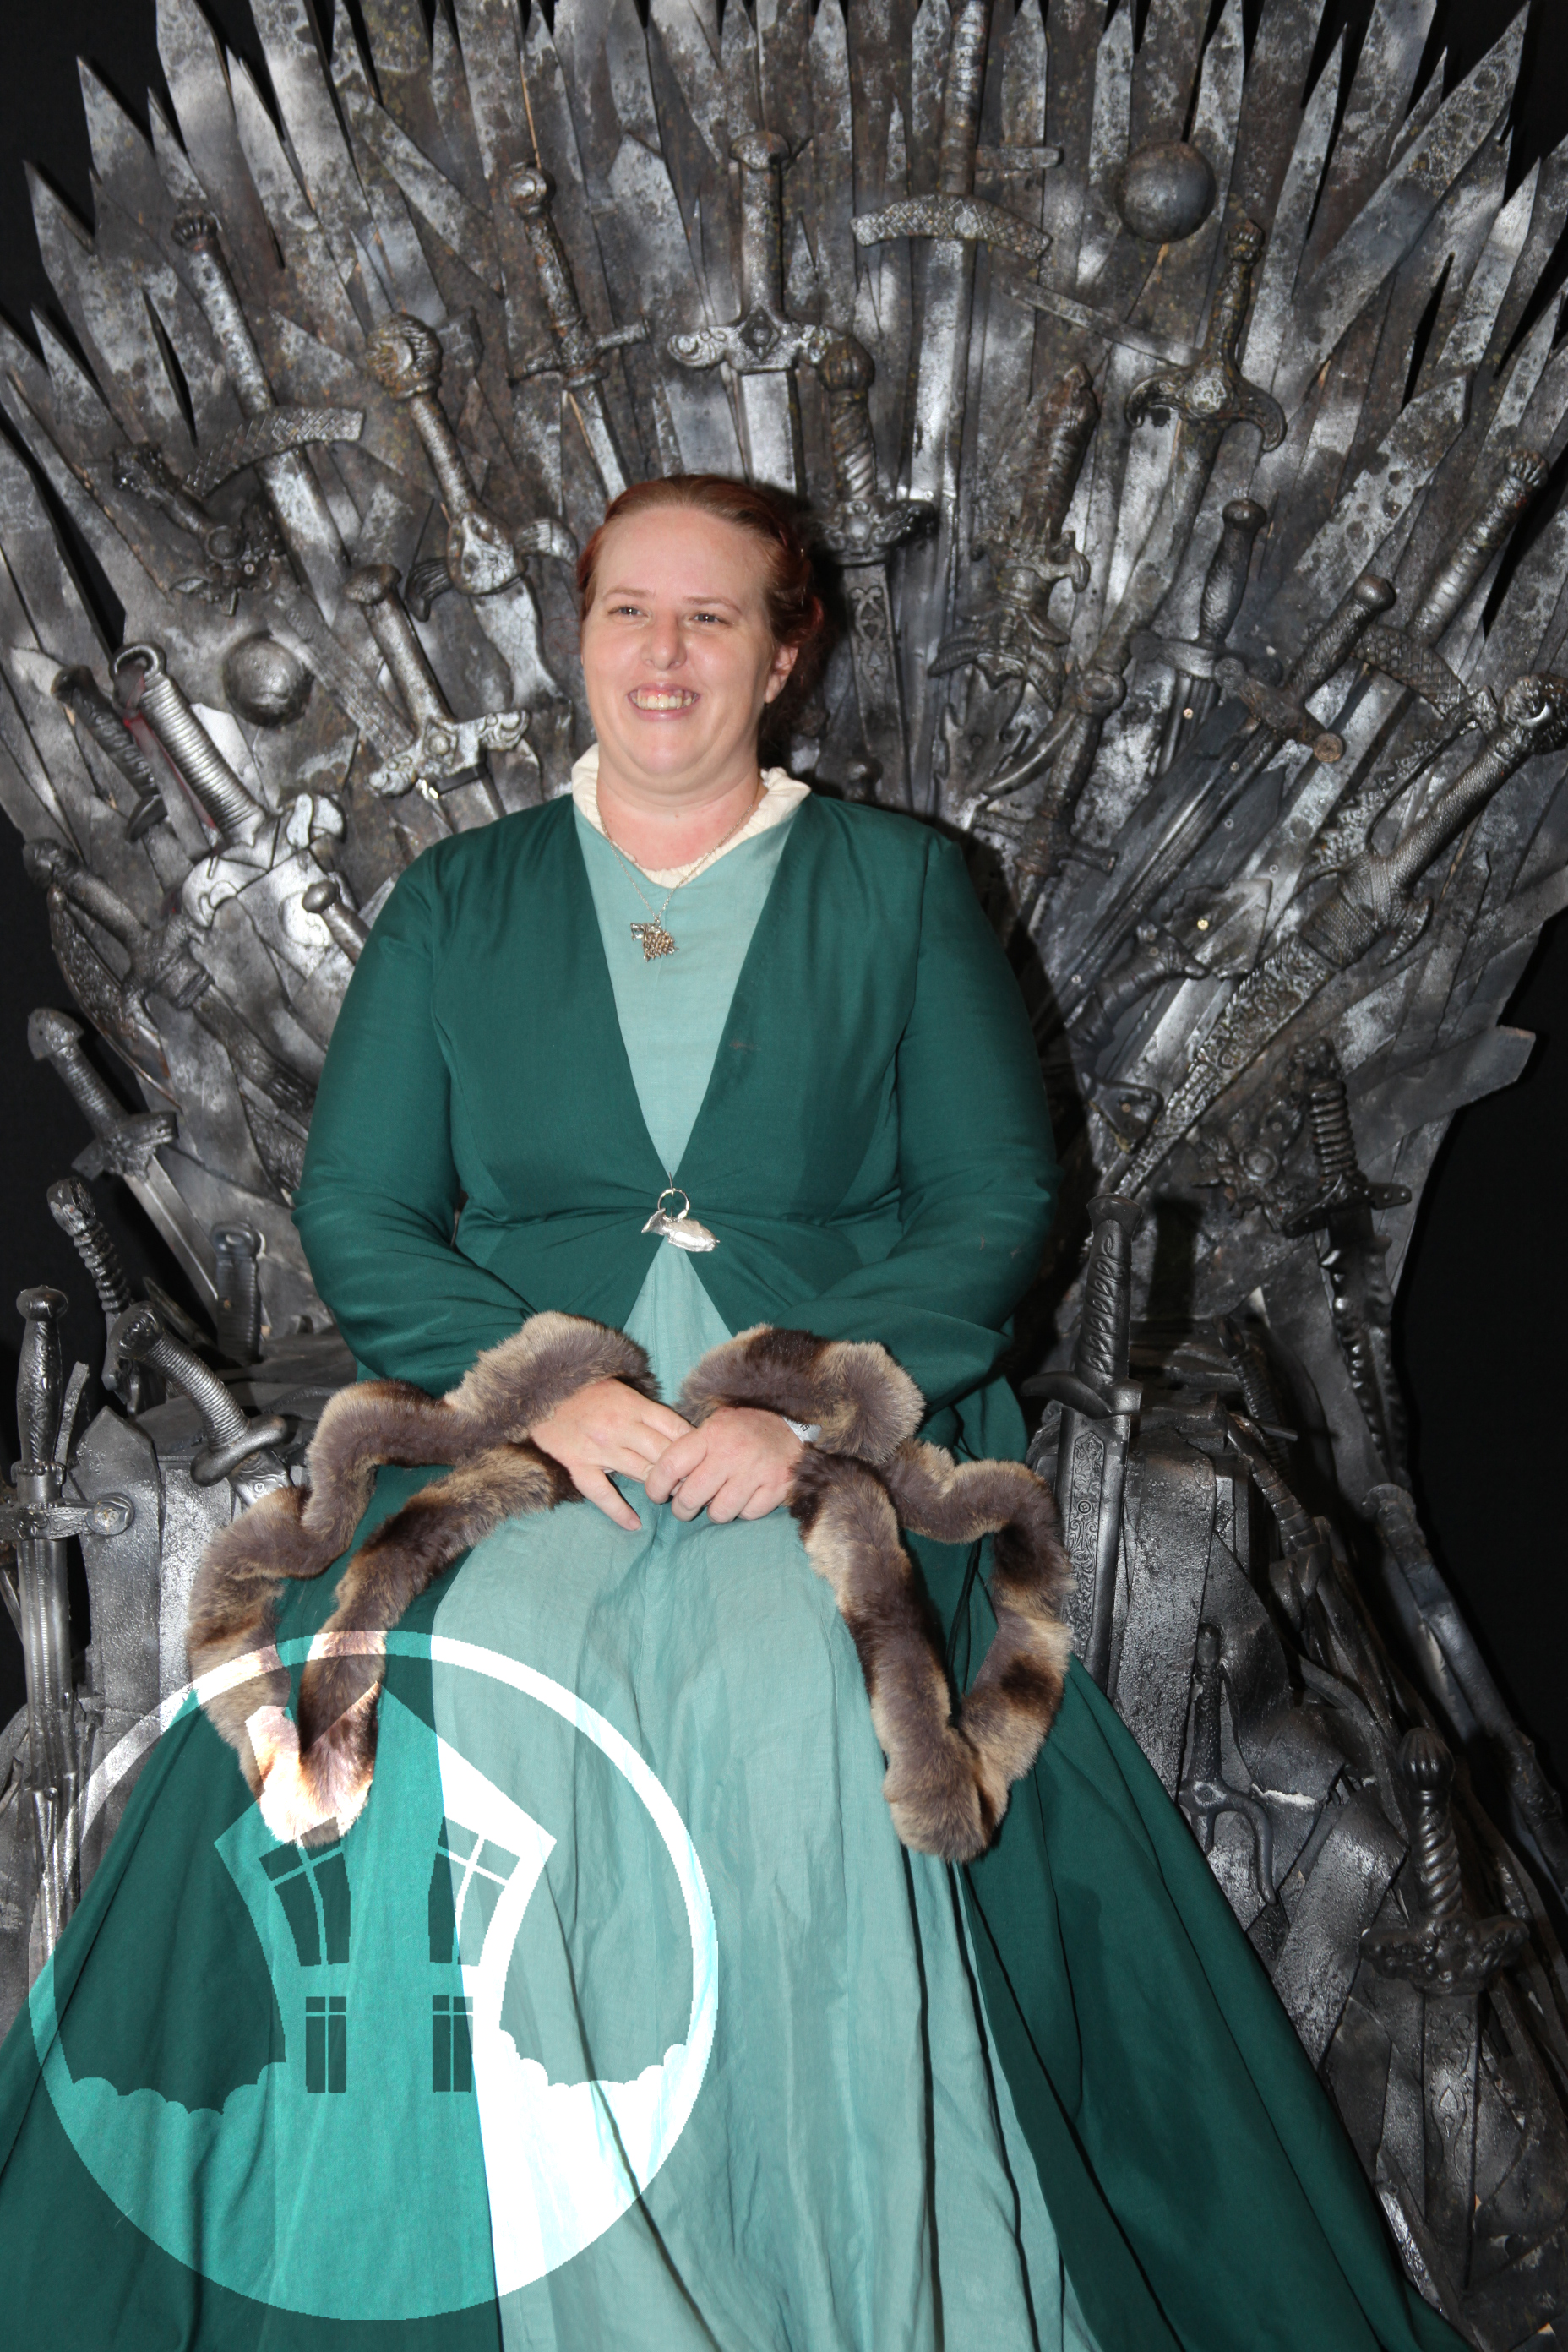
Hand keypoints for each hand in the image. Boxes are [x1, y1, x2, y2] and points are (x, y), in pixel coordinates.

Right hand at [529, 1378, 691, 1531]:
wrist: (541, 1390)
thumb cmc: (586, 1390)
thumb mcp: (621, 1389)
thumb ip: (647, 1410)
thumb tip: (679, 1434)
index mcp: (633, 1405)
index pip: (675, 1429)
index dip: (694, 1447)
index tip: (704, 1459)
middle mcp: (620, 1427)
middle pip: (664, 1454)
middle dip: (683, 1471)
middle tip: (694, 1484)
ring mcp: (598, 1448)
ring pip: (642, 1473)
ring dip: (660, 1488)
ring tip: (673, 1499)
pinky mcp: (577, 1464)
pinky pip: (601, 1493)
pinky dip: (619, 1511)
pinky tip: (634, 1524)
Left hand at [643, 1406, 802, 1523]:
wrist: (791, 1425)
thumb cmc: (742, 1429)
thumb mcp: (714, 1425)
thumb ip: (689, 1447)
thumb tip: (663, 1479)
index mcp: (711, 1434)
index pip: (671, 1465)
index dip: (655, 1486)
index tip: (656, 1495)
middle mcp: (732, 1453)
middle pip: (690, 1497)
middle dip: (682, 1509)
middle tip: (685, 1507)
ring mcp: (756, 1472)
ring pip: (719, 1513)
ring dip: (714, 1512)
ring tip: (718, 1500)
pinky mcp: (776, 1488)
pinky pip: (747, 1515)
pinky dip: (743, 1511)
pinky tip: (744, 1497)